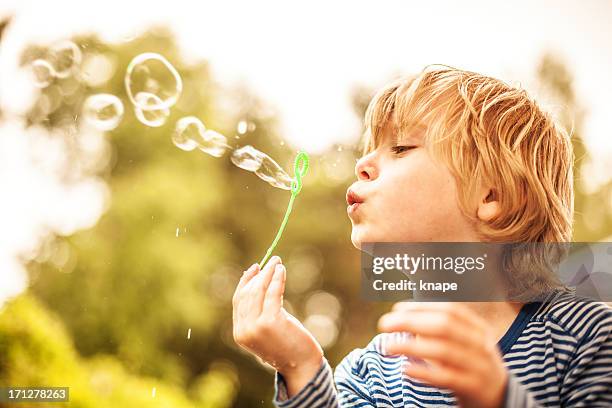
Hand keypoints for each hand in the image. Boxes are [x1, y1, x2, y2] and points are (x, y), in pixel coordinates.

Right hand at [232, 256, 323, 396]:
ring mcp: (255, 327)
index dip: (245, 282)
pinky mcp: (270, 322)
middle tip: (271, 261)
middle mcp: (244, 330)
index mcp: (240, 333)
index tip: (254, 268)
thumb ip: (259, 313)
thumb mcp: (268, 330)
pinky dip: (277, 279)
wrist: (302, 367)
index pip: (238, 301)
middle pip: (248, 293)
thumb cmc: (288, 347)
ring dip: (268, 273)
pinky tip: (281, 270)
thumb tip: (262, 282)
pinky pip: (272, 293)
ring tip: (277, 262)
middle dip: (259, 274)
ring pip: (258, 291)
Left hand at [378, 302, 506, 407]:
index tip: (396, 309)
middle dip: (411, 321)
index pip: (449, 310)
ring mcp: (479, 366)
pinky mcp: (474, 387)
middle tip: (384, 324)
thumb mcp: (461, 343)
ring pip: (444, 351)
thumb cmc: (471, 365)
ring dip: (412, 346)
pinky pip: (447, 377)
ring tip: (387, 346)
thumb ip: (437, 329)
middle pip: (444, 326)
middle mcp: (480, 344)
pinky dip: (425, 372)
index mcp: (477, 328)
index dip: (421, 307)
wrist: (501, 398)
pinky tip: (406, 369)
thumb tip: (401, 316)